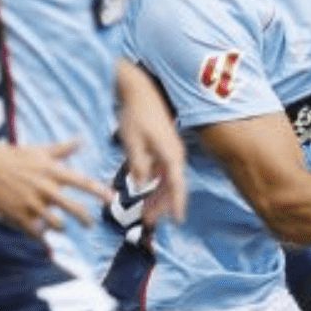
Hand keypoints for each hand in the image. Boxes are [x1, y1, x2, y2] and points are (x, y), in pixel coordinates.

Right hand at [0, 139, 109, 237]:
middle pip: (75, 209)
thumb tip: (80, 140)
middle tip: (90, 224)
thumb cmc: (11, 155)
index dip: (99, 191)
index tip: (111, 199)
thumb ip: (62, 149)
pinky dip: (41, 237)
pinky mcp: (19, 216)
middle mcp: (46, 189)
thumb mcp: (38, 150)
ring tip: (61, 228)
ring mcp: (32, 204)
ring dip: (61, 228)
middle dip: (86, 219)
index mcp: (52, 172)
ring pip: (57, 225)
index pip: (83, 182)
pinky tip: (43, 239)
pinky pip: (36, 233)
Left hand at [117, 62, 186, 224]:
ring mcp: (170, 150)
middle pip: (172, 187)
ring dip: (156, 196)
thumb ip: (137, 165)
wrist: (140, 89)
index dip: (177, 204)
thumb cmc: (136, 113)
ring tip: (145, 212)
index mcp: (171, 154)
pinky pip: (161, 171)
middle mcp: (174, 154)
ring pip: (166, 180)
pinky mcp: (163, 146)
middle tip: (148, 221)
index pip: (177, 185)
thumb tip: (140, 185)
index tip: (177, 221)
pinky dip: (153, 183)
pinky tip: (143, 191)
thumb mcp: (132, 141)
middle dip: (161, 205)